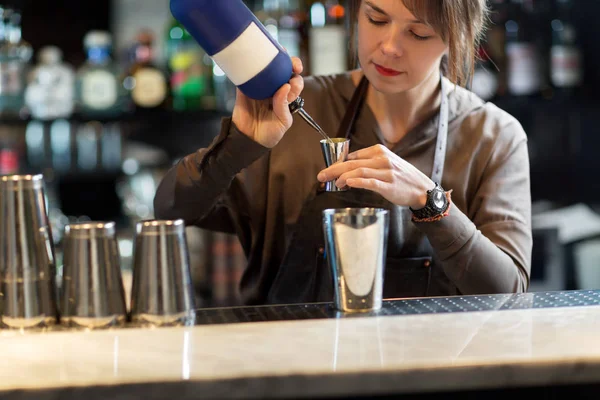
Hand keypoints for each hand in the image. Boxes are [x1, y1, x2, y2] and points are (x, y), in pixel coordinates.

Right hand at [232, 57, 303, 147]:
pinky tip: (254, 59)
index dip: (297, 76)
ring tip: (273, 53)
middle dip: (289, 63)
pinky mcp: (245, 88)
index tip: (297, 73)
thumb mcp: (282, 122)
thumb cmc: (269, 134)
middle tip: (290, 62)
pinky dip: (250, 65)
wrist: (249, 140)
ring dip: (271, 59)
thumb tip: (285, 86)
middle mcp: (274, 90)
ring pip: (267, 69)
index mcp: (286, 97)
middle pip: (283, 71)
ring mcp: (260, 87)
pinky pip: (247, 74)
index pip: (294, 83)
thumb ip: (283, 106)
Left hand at [317, 144, 435, 208]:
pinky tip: (346, 184)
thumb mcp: (386, 163)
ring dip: (343, 177)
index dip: (337, 164)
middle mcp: (382, 159)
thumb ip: (368, 163)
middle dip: (333, 169)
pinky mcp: (388, 185)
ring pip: (359, 171)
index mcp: (378, 151)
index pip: (353, 156)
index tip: (328, 171)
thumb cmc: (402, 177)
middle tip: (321, 176)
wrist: (422, 189)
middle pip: (352, 163)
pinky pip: (369, 182)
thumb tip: (347, 168)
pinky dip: (356, 182)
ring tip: (333, 183)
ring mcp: (385, 172)